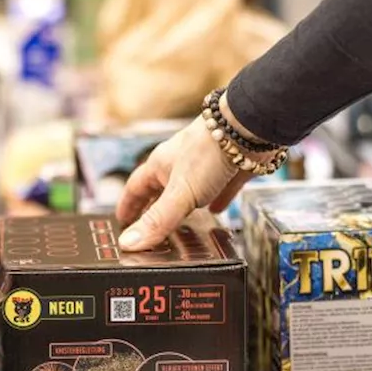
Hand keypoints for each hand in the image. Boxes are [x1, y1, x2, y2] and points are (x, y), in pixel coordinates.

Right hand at [116, 112, 250, 251]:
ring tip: (180, 221)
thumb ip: (157, 220)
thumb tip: (128, 244)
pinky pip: (220, 188)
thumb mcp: (179, 193)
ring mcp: (206, 164)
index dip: (128, 205)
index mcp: (161, 165)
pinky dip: (216, 200)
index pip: (136, 187)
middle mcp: (180, 163)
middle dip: (152, 205)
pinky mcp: (231, 168)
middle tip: (146, 223)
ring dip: (183, 205)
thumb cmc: (209, 152)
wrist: (249, 126)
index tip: (122, 220)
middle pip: (160, 187)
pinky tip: (218, 210)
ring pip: (189, 188)